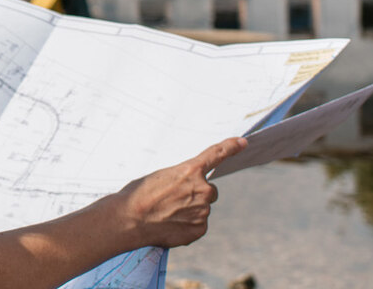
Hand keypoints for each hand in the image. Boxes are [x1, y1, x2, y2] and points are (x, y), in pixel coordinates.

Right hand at [115, 137, 245, 247]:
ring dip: (189, 210)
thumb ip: (182, 180)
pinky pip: (198, 224)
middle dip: (197, 194)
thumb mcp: (161, 177)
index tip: (243, 143)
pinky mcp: (199, 229)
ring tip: (166, 213)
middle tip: (174, 199)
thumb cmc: (139, 195)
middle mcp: (202, 190)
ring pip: (202, 209)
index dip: (231, 146)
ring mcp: (203, 211)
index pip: (217, 154)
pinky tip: (170, 225)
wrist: (129, 219)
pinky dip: (187, 225)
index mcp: (191, 170)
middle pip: (209, 191)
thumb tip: (188, 191)